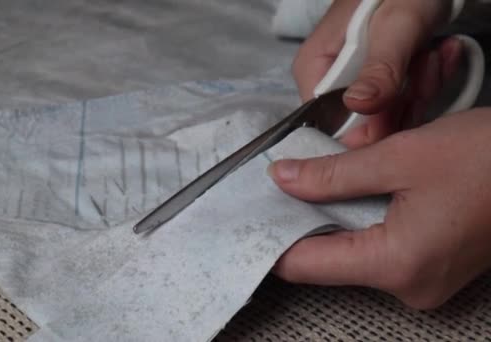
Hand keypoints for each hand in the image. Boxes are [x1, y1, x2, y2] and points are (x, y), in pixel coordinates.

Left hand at [269, 108, 490, 308]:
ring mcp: (423, 281)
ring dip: (330, 220)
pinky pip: (378, 249)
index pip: (308, 265)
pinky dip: (358, 223)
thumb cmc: (487, 158)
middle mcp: (409, 286)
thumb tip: (282, 178)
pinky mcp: (433, 267)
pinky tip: (345, 194)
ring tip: (305, 184)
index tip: (245, 217)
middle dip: (300, 223)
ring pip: (353, 254)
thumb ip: (333, 174)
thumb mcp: (400, 156)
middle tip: (274, 188)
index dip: (271, 241)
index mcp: (397, 264)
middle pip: (328, 261)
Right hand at [293, 0, 462, 146]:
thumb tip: (358, 105)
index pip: (329, 124)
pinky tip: (435, 55)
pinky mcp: (377, 83)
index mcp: (313, 71)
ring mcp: (354, 84)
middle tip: (424, 65)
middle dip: (402, 101)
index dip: (368, 126)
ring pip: (388, 115)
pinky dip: (426, 82)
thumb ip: (379, 67)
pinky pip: (402, 102)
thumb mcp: (394, 26)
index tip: (399, 105)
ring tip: (432, 54)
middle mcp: (329, 83)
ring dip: (420, 89)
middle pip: (363, 123)